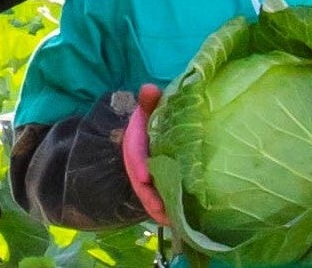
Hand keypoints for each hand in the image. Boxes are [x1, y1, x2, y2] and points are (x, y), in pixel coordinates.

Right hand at [123, 83, 168, 224]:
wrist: (145, 136)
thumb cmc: (150, 122)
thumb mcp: (147, 111)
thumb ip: (148, 102)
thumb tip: (148, 88)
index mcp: (136, 145)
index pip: (135, 155)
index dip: (138, 166)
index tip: (143, 177)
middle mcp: (138, 165)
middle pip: (141, 184)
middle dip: (150, 198)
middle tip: (161, 211)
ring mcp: (146, 178)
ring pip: (150, 196)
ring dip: (159, 209)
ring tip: (171, 221)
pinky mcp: (156, 186)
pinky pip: (158, 200)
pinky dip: (165, 211)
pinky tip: (177, 221)